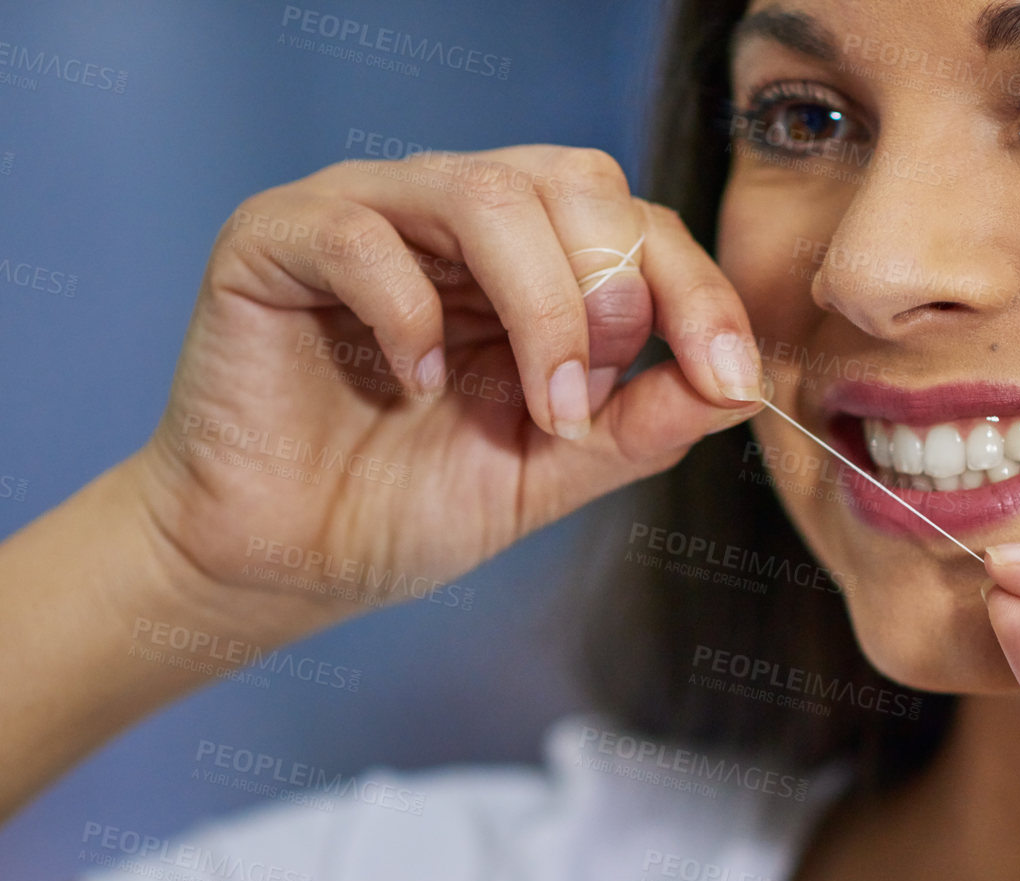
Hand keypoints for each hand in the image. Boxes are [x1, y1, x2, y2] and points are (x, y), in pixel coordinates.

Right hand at [126, 146, 761, 632]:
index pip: (637, 223)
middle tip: (588, 395)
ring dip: (538, 305)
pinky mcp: (276, 239)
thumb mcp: (549, 473)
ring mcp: (366, 215)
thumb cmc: (403, 507)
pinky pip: (361, 235)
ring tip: (537, 405)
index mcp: (529, 261)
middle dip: (611, 290)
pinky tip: (415, 387)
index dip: (695, 290)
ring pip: (485, 193)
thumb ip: (639, 425)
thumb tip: (743, 386)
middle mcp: (452, 218)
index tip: (728, 377)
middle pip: (575, 179)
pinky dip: (409, 315)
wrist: (280, 563)